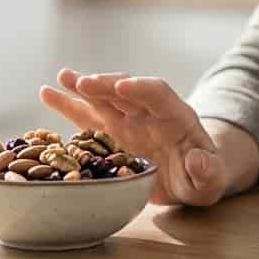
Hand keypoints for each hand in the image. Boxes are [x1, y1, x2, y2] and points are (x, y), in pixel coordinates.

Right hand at [39, 68, 257, 206]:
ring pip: (104, 98)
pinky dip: (68, 105)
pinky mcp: (111, 132)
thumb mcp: (211, 180)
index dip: (141, 89)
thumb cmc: (204, 177)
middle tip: (82, 82)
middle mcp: (149, 112)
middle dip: (105, 85)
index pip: (159, 94)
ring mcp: (128, 119)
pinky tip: (47, 92)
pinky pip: (87, 116)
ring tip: (61, 78)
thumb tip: (197, 159)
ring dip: (83, 87)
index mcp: (176, 117)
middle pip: (126, 91)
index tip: (122, 87)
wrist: (192, 177)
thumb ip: (207, 171)